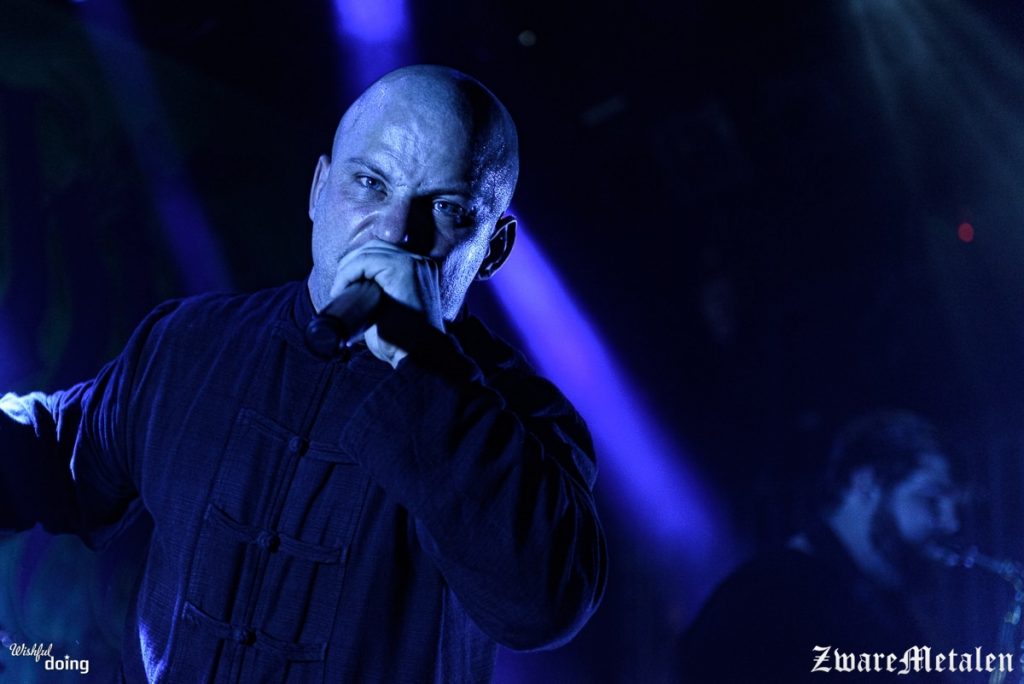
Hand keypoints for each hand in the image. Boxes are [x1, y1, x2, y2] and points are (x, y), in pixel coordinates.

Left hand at [329, 240, 443, 366]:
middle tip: (337, 288)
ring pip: (368, 252)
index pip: (382, 251)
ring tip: (338, 291)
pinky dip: (348, 273)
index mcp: (420, 268)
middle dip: (350, 263)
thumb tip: (354, 286)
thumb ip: (381, 293)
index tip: (343, 286)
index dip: (357, 264)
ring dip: (346, 269)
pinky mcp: (403, 269)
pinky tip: (341, 289)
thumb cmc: (402, 340)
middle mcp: (421, 261)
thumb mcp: (391, 310)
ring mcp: (414, 263)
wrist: (418, 355)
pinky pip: (365, 260)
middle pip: (374, 246)